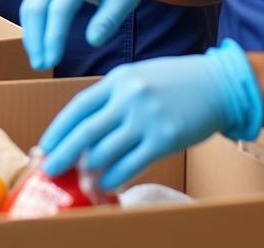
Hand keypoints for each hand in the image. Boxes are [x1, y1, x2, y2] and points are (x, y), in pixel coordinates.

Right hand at [19, 0, 159, 70]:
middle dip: (36, 40)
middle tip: (40, 66)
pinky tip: (38, 43)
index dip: (53, 38)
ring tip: (38, 60)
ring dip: (31, 35)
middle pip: (36, 8)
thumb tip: (92, 42)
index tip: (53, 62)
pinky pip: (32, 2)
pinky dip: (32, 25)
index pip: (59, 10)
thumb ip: (109, 20)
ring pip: (29, 6)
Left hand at [40, 40, 262, 189]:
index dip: (60, 128)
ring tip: (79, 181)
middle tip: (49, 169)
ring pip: (107, 150)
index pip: (79, 106)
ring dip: (89, 169)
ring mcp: (147, 118)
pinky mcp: (165, 139)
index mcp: (118, 79)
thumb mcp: (138, 77)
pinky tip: (106, 185)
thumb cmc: (174, 82)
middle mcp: (129, 97)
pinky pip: (132, 163)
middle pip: (86, 131)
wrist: (217, 84)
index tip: (46, 144)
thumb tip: (86, 130)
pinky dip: (115, 177)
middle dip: (64, 152)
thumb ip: (113, 98)